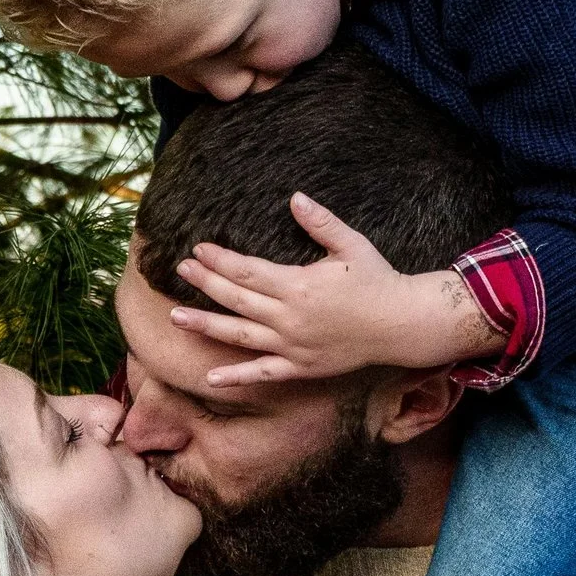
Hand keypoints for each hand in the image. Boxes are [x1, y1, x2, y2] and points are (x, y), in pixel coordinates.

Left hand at [168, 198, 502, 386]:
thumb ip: (321, 222)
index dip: (220, 260)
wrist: (401, 325)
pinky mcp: (301, 367)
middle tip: (181, 270)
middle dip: (206, 283)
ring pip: (239, 336)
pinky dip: (236, 376)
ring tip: (175, 318)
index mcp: (298, 286)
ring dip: (206, 326)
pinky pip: (263, 373)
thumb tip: (295, 198)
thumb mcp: (352, 244)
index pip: (247, 272)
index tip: (198, 249)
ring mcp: (292, 346)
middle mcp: (289, 318)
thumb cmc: (378, 279)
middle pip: (236, 300)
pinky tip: (210, 377)